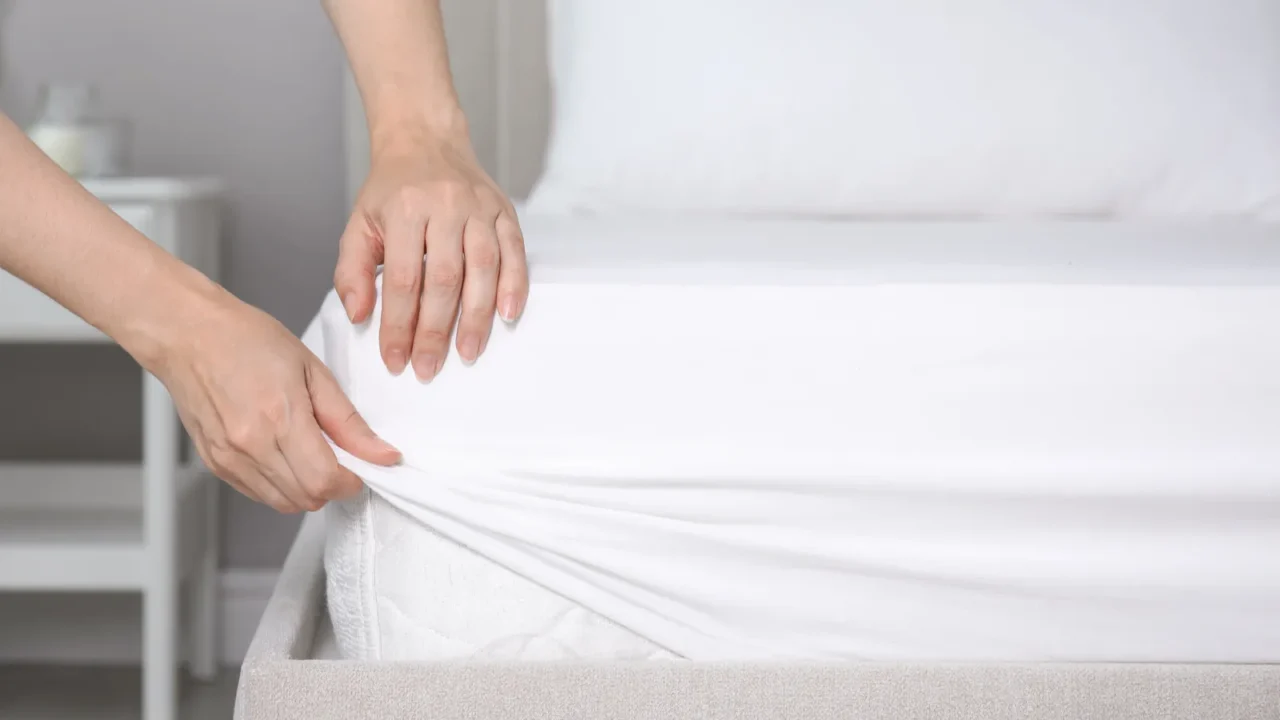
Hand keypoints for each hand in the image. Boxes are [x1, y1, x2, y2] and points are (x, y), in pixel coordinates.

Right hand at [154, 288, 400, 512]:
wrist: (188, 334)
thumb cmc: (246, 340)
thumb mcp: (312, 370)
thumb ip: (348, 420)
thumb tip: (381, 453)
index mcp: (280, 419)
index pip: (325, 481)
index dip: (351, 480)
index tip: (360, 466)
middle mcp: (251, 446)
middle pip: (306, 499)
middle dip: (332, 485)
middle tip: (337, 456)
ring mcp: (229, 458)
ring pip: (282, 503)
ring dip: (306, 488)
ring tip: (308, 451)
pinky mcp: (215, 463)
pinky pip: (257, 493)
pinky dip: (279, 484)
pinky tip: (282, 453)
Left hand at [334, 134, 528, 381]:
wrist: (426, 140)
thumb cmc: (392, 190)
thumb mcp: (359, 224)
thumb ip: (353, 271)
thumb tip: (360, 315)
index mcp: (404, 210)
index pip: (403, 280)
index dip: (399, 325)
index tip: (396, 359)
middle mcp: (445, 206)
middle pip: (443, 279)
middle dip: (435, 330)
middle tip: (429, 367)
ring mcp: (479, 208)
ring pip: (483, 268)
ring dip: (477, 316)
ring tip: (468, 352)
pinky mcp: (504, 210)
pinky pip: (514, 252)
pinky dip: (514, 285)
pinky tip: (507, 315)